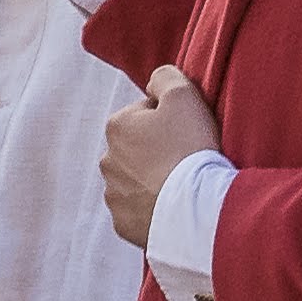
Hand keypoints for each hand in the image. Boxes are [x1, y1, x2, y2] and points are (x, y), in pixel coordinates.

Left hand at [101, 65, 222, 250]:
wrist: (194, 208)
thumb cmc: (189, 149)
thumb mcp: (183, 95)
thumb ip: (165, 77)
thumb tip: (154, 82)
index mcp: (116, 126)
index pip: (146, 113)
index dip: (171, 120)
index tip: (188, 132)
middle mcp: (106, 160)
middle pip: (139, 148)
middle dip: (158, 150)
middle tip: (186, 159)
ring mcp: (113, 195)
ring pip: (136, 180)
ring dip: (154, 179)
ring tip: (182, 185)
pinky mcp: (124, 223)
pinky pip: (139, 210)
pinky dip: (153, 207)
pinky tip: (173, 205)